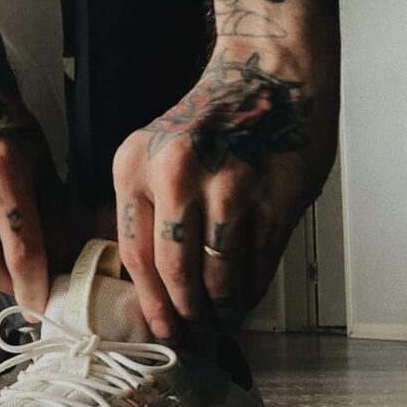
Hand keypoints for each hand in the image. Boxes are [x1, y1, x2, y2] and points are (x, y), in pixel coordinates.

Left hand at [112, 44, 337, 337]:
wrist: (269, 72)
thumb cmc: (213, 118)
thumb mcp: (158, 152)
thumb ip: (150, 208)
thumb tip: (153, 284)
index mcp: (135, 165)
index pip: (134, 253)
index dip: (149, 300)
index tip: (160, 326)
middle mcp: (176, 176)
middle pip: (174, 271)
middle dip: (185, 313)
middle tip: (193, 333)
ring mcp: (228, 187)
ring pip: (218, 275)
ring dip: (220, 309)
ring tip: (222, 321)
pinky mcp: (272, 198)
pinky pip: (256, 263)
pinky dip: (251, 290)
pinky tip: (246, 298)